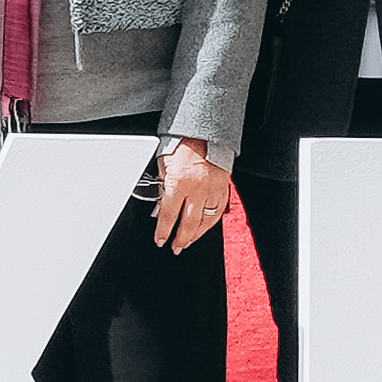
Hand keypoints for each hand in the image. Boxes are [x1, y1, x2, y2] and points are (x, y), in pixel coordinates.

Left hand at [150, 137, 229, 253]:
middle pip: (188, 223)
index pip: (169, 215)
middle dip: (180, 238)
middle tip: (175, 247)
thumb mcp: (164, 164)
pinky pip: (218, 212)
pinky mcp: (223, 189)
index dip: (164, 231)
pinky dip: (210, 224)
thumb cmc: (182, 145)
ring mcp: (212, 190)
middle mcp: (197, 189)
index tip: (160, 240)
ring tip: (188, 243)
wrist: (204, 134)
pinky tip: (203, 229)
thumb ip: (162, 188)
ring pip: (205, 221)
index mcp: (179, 182)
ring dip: (195, 235)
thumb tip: (158, 209)